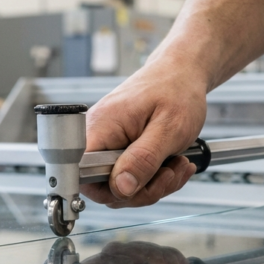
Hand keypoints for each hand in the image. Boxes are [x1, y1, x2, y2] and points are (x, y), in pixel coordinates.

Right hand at [82, 59, 207, 207]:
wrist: (182, 73)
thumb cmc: (176, 89)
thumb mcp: (168, 129)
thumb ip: (143, 160)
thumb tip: (121, 188)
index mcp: (102, 128)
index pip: (81, 174)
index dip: (106, 189)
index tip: (135, 189)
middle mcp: (98, 136)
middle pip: (104, 187)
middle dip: (142, 190)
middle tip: (168, 174)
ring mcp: (108, 143)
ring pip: (120, 186)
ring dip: (153, 184)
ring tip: (175, 164)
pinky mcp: (119, 148)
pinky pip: (130, 176)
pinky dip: (155, 177)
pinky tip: (172, 163)